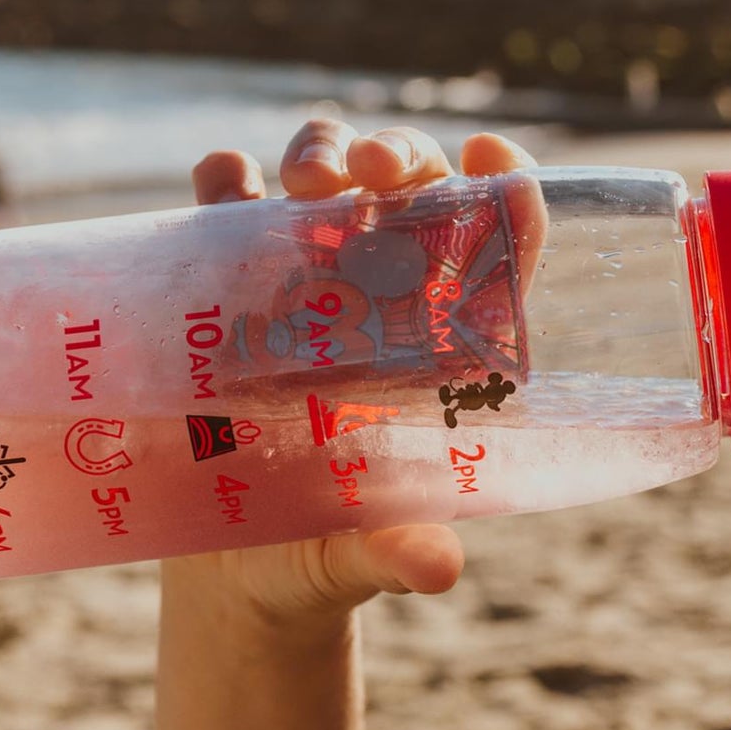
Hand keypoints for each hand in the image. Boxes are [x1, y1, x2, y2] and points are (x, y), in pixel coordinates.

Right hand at [162, 121, 537, 629]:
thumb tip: (436, 566)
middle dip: (400, 158)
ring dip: (320, 151)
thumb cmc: (323, 560)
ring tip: (307, 182)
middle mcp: (377, 303)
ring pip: (324, 180)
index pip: (498, 253)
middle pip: (410, 194)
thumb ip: (396, 554)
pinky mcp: (222, 287)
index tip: (493, 158)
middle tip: (375, 171)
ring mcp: (299, 284)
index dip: (507, 195)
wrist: (233, 578)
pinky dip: (224, 179)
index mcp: (441, 353)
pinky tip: (224, 179)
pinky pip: (225, 210)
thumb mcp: (359, 559)